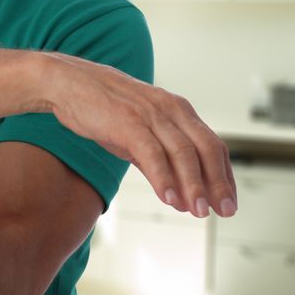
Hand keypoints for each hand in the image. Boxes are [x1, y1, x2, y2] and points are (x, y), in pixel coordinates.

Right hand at [44, 52, 236, 218]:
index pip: (212, 144)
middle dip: (218, 182)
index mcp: (177, 109)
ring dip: (194, 185)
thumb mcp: (138, 130)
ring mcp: (149, 114)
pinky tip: (170, 199)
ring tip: (199, 211)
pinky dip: (164, 178)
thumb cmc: (101, 106)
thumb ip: (159, 160)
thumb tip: (180, 197)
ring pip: (183, 153)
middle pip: (206, 149)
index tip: (228, 201)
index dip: (224, 175)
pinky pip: (152, 153)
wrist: (66, 83)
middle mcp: (169, 109)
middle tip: (224, 211)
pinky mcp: (127, 121)